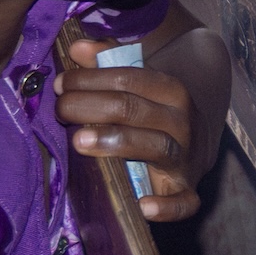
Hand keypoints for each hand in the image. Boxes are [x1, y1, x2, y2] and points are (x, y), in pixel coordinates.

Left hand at [57, 38, 216, 220]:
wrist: (195, 148)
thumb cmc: (154, 113)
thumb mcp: (139, 84)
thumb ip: (109, 63)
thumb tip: (78, 46)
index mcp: (172, 91)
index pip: (130, 79)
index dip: (92, 79)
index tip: (61, 83)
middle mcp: (182, 123)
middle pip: (134, 109)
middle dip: (91, 105)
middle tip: (60, 108)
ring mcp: (185, 158)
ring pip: (154, 147)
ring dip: (115, 143)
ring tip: (79, 140)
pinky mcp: (186, 190)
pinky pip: (184, 202)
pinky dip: (166, 207)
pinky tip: (142, 206)